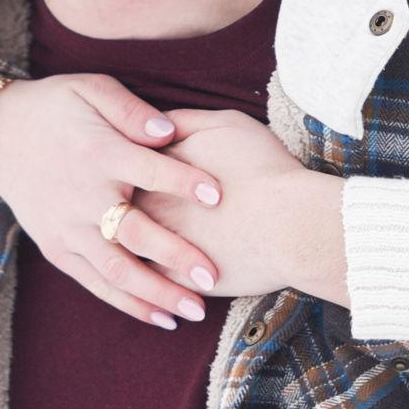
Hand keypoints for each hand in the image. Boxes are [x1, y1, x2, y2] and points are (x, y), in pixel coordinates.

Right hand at [0, 71, 227, 328]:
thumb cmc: (58, 108)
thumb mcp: (91, 90)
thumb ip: (132, 111)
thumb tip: (170, 131)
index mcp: (97, 154)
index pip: (147, 171)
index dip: (183, 182)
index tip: (220, 194)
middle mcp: (82, 197)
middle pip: (134, 234)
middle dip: (176, 257)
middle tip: (215, 275)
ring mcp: (67, 229)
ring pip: (116, 270)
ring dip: (157, 293)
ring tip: (196, 311)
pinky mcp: (58, 249)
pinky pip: (95, 283)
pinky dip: (128, 304)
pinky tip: (162, 318)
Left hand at [137, 109, 349, 304]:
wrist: (292, 225)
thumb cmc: (265, 170)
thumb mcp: (227, 125)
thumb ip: (184, 121)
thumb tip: (156, 124)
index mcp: (153, 168)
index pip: (124, 163)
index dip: (129, 163)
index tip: (135, 167)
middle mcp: (147, 207)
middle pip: (116, 207)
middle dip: (116, 207)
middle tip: (125, 207)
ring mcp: (156, 247)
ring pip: (124, 251)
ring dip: (127, 250)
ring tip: (133, 249)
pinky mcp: (172, 281)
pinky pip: (147, 286)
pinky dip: (148, 286)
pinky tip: (155, 285)